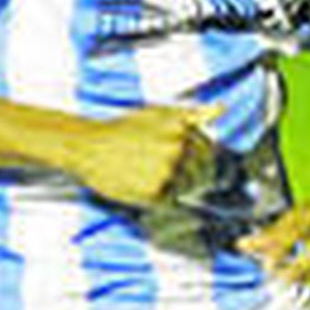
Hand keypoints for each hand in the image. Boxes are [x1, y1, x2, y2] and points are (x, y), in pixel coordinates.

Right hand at [67, 104, 218, 209]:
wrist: (88, 147)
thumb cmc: (124, 129)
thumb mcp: (158, 113)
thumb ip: (191, 113)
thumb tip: (221, 109)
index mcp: (181, 128)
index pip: (209, 150)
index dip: (197, 157)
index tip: (179, 157)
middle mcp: (177, 149)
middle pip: (203, 171)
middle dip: (190, 174)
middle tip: (161, 168)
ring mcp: (167, 171)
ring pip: (189, 187)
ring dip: (176, 186)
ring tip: (149, 174)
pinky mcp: (155, 192)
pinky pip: (171, 200)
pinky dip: (161, 197)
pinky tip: (142, 183)